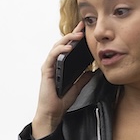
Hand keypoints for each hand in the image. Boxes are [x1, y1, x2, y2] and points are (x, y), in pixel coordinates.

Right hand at [31, 24, 93, 138]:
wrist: (53, 112)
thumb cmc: (61, 100)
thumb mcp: (77, 87)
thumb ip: (83, 78)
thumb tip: (92, 71)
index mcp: (61, 65)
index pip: (69, 48)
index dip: (76, 38)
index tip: (86, 30)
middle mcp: (54, 63)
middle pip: (63, 44)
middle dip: (73, 33)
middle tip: (83, 26)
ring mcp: (49, 66)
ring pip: (57, 47)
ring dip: (67, 39)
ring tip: (78, 35)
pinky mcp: (46, 70)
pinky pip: (53, 56)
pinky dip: (60, 50)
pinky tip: (69, 47)